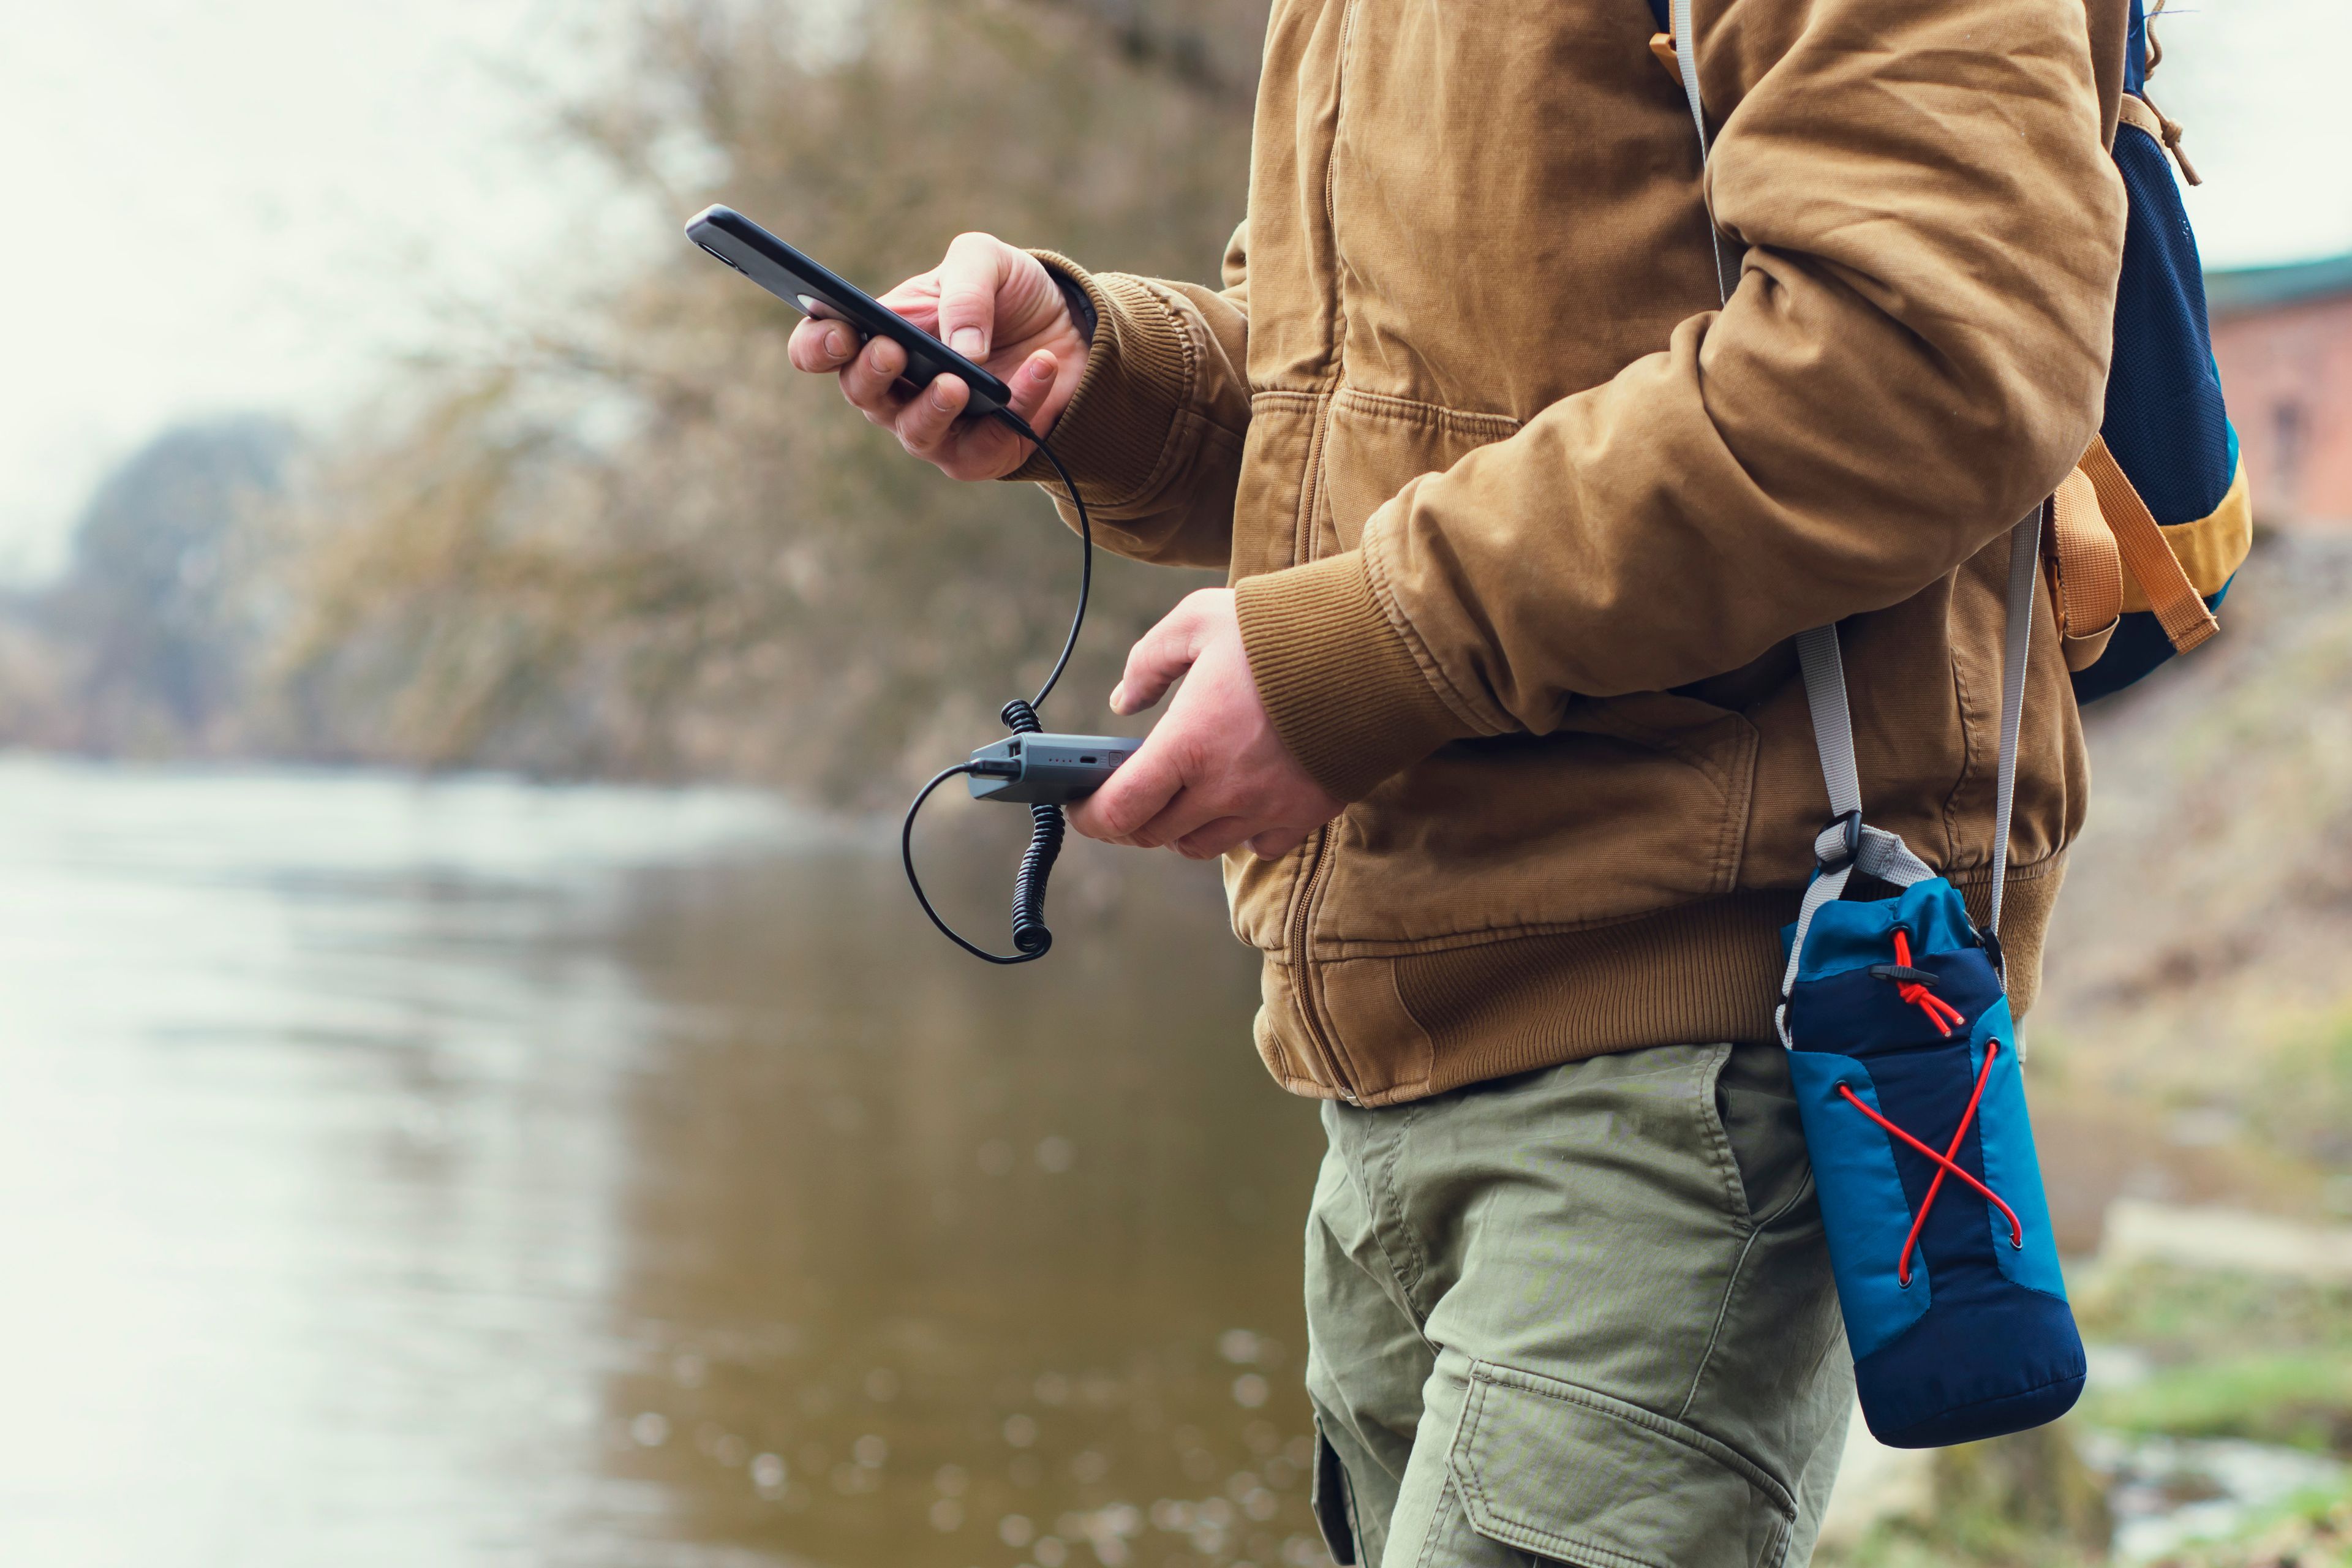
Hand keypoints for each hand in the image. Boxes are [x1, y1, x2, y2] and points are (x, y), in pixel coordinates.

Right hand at [786, 232, 1088, 478]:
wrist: (1068, 329)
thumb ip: (965, 286)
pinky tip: (1040, 367)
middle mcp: (895, 387)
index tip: (841, 333)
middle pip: (860, 393)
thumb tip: (960, 347)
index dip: (817, 346)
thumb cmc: (1006, 294)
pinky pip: (988, 444)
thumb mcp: (986, 261)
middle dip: (873, 373)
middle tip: (894, 350)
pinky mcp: (979, 453)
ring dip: (934, 407)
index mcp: (878, 334)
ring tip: (957, 381)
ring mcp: (934, 425)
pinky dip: (1020, 404)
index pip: (820, 348)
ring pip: (916, 431)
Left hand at [1068, 589, 1345, 860]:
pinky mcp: (1306, 814)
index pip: (1120, 809)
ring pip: (1202, 846)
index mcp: (1188, 744)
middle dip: (1129, 822)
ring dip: (1179, 829)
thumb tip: (1123, 701)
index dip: (1090, 817)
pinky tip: (1237, 801)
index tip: (1079, 806)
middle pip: (1155, 835)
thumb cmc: (1281, 630)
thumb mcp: (1198, 621)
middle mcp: (1223, 789)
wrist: (1375, 649)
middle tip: (1122, 798)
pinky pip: (1257, 846)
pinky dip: (1238, 832)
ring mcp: (1267, 808)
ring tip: (1178, 797)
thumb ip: (1148, 661)